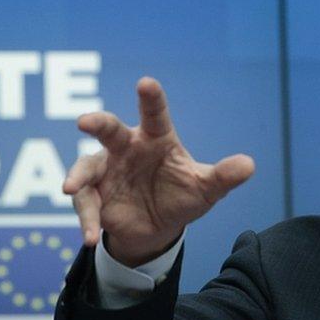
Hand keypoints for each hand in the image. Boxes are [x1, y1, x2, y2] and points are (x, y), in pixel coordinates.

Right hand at [63, 77, 254, 265]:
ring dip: (77, 177)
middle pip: (109, 130)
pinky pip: (85, 204)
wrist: (158, 228)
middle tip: (85, 122)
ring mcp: (106, 170)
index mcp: (155, 138)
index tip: (146, 82)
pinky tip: (88, 236)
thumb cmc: (180, 195)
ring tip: (70, 188)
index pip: (155, 114)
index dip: (150, 98)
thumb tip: (249, 165)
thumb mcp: (204, 189)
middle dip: (97, 123)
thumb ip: (223, 176)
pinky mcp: (94, 196)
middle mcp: (126, 148)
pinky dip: (85, 219)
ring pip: (86, 166)